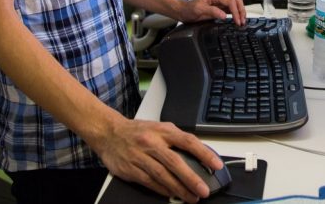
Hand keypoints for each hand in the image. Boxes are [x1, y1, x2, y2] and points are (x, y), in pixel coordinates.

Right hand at [94, 117, 222, 202]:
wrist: (108, 132)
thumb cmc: (138, 131)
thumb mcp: (159, 128)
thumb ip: (177, 139)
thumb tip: (199, 154)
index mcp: (163, 130)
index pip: (188, 141)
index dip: (204, 154)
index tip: (216, 165)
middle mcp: (152, 142)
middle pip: (175, 162)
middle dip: (192, 179)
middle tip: (204, 190)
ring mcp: (140, 156)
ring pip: (163, 176)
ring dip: (179, 189)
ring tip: (192, 198)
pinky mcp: (130, 169)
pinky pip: (149, 182)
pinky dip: (162, 190)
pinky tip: (172, 195)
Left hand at [181, 0, 246, 24]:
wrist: (183, 11)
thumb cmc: (189, 9)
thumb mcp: (199, 10)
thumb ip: (212, 11)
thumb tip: (224, 16)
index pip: (231, 2)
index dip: (236, 12)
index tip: (237, 21)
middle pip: (236, 0)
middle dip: (241, 11)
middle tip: (242, 22)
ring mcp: (220, 1)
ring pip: (235, 4)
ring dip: (240, 12)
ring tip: (242, 22)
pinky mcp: (219, 7)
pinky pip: (231, 8)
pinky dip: (236, 14)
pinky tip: (237, 20)